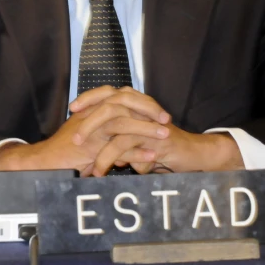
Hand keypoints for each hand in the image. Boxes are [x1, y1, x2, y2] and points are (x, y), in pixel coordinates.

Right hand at [0, 85, 169, 174]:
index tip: (160, 111)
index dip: (143, 101)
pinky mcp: (90, 145)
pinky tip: (151, 156)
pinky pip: (116, 145)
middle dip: (149, 109)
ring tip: (165, 135)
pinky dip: (136, 151)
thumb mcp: (91, 136)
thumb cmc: (67, 150)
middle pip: (126, 101)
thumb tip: (131, 139)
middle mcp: (94, 112)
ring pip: (123, 120)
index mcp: (95, 107)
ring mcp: (92, 127)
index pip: (123, 96)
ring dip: (146, 128)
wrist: (44, 161)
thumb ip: (108, 132)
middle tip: (166, 118)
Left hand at [71, 87, 243, 175]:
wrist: (192, 153)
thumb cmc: (162, 146)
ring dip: (102, 149)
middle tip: (76, 138)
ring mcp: (148, 120)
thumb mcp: (136, 142)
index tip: (72, 108)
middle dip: (89, 121)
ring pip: (118, 125)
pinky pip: (130, 145)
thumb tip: (96, 153)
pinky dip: (118, 159)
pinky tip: (111, 171)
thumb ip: (118, 142)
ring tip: (92, 168)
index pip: (107, 92)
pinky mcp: (155, 136)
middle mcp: (140, 107)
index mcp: (134, 102)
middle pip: (109, 104)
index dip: (89, 98)